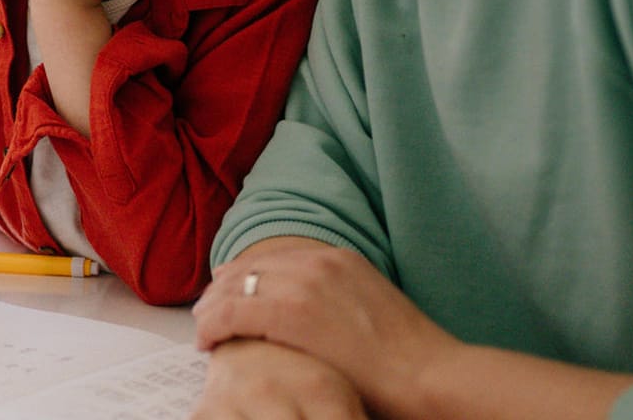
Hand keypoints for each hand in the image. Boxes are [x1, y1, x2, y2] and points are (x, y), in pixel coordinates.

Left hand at [197, 241, 458, 417]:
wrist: (430, 375)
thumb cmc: (408, 359)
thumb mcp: (369, 309)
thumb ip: (337, 301)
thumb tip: (314, 317)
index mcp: (339, 258)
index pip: (273, 258)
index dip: (243, 277)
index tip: (227, 294)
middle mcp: (319, 261)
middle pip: (249, 267)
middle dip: (221, 290)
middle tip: (205, 312)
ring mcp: (304, 282)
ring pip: (234, 287)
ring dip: (212, 308)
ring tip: (201, 329)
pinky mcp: (292, 313)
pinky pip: (233, 312)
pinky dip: (213, 325)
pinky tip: (206, 342)